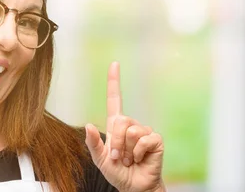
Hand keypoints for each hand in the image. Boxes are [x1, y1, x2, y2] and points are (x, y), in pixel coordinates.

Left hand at [85, 62, 164, 191]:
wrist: (134, 187)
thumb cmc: (118, 172)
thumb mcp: (100, 159)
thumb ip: (94, 143)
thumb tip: (89, 125)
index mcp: (116, 126)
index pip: (115, 99)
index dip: (114, 82)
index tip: (114, 64)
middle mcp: (131, 125)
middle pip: (121, 120)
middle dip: (116, 142)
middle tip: (119, 157)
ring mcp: (144, 131)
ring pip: (132, 132)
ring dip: (127, 151)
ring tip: (130, 159)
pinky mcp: (155, 140)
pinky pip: (144, 140)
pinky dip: (138, 153)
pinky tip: (140, 159)